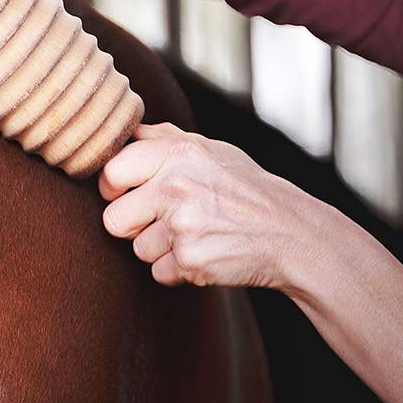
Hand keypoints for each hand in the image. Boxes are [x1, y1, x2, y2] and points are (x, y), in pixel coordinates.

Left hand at [98, 122, 329, 291]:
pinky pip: (158, 272)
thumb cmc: (246, 189)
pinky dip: (178, 269)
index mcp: (177, 154)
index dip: (113, 187)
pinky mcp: (191, 261)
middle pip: (114, 219)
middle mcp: (176, 187)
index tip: (125, 192)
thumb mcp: (211, 150)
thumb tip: (126, 131)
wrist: (291, 233)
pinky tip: (205, 252)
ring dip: (161, 248)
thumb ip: (164, 139)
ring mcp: (183, 226)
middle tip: (163, 220)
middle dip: (132, 225)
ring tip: (196, 234)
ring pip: (137, 248)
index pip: (111, 172)